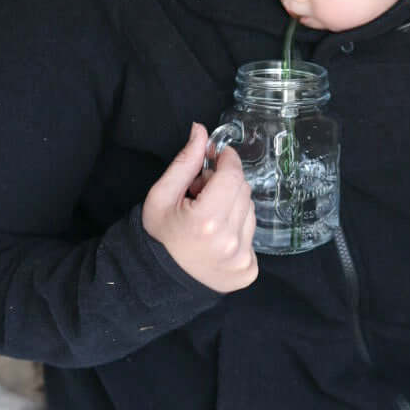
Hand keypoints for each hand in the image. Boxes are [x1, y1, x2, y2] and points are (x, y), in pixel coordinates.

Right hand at [141, 123, 257, 292]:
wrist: (159, 280)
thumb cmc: (158, 235)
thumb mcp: (161, 195)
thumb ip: (185, 162)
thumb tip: (201, 130)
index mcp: (207, 221)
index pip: (233, 175)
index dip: (227, 160)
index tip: (218, 156)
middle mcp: (229, 241)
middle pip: (243, 190)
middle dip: (226, 184)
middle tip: (202, 193)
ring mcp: (242, 258)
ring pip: (250, 211)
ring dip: (233, 206)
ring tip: (208, 218)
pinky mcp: (249, 270)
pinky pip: (252, 234)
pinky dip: (237, 229)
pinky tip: (217, 237)